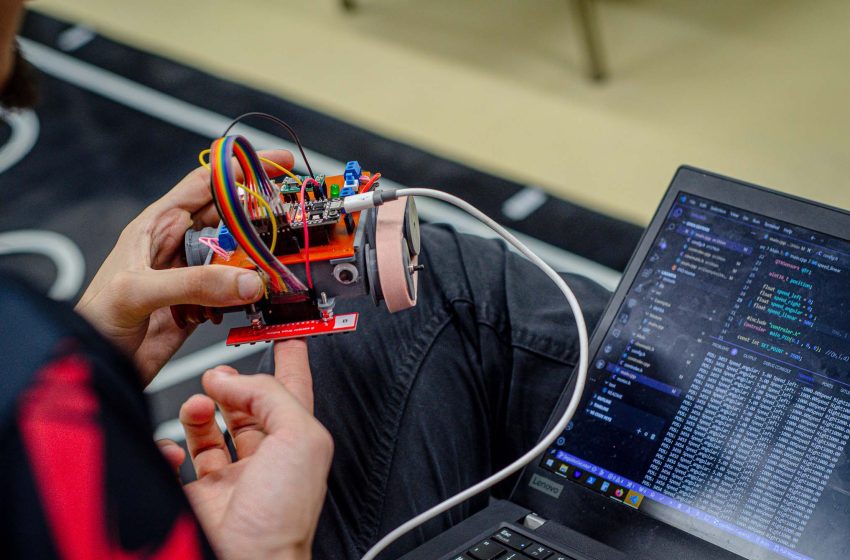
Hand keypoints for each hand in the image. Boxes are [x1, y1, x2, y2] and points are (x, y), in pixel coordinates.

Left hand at [75, 150, 293, 384]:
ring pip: (238, 255)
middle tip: (292, 215)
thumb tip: (249, 281)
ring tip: (281, 259)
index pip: (206, 183)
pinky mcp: (203, 306)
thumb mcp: (139, 291)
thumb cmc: (94, 320)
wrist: (95, 368)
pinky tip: (259, 295)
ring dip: (259, 258)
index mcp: (157, 226)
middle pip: (230, 218)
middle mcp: (178, 245)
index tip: (278, 164)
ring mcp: (192, 275)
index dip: (241, 168)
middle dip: (261, 214)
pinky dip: (252, 291)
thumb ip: (194, 284)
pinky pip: (237, 289)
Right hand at [160, 340, 331, 559]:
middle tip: (218, 371)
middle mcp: (264, 459)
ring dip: (199, 409)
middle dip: (232, 384)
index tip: (284, 331)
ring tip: (198, 405)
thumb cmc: (282, 515)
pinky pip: (176, 462)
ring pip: (209, 429)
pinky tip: (172, 445)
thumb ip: (271, 396)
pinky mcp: (195, 497)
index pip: (292, 389)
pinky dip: (168, 447)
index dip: (289, 359)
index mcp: (296, 442)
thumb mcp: (299, 437)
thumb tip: (235, 379)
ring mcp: (229, 479)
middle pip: (246, 407)